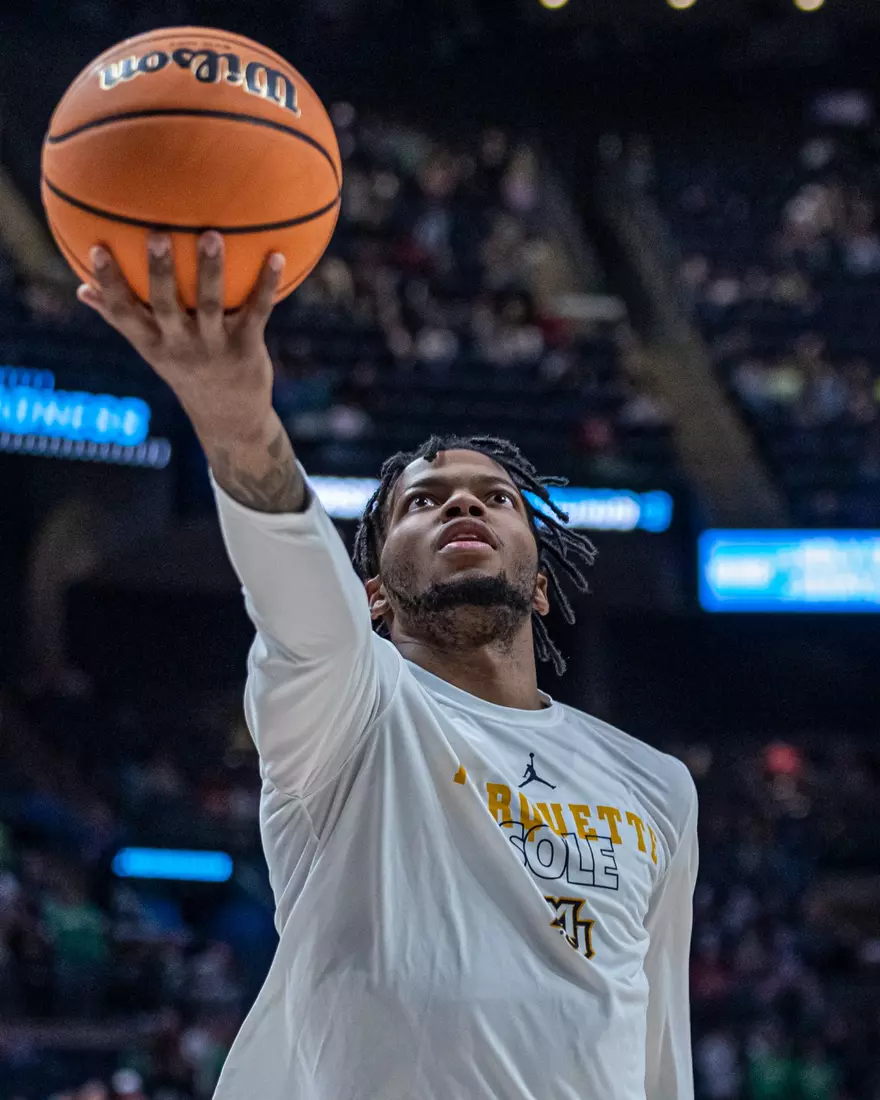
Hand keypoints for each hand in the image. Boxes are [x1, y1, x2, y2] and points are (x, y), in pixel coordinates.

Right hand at [77, 232, 284, 439]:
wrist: (229, 419)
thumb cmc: (186, 371)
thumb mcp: (151, 350)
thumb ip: (121, 319)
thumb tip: (81, 289)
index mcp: (153, 344)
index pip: (124, 313)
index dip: (109, 283)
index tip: (97, 249)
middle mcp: (180, 345)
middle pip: (165, 305)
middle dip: (160, 271)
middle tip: (157, 235)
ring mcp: (214, 347)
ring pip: (210, 305)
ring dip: (211, 270)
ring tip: (213, 235)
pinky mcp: (246, 348)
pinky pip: (257, 312)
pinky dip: (267, 285)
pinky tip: (277, 257)